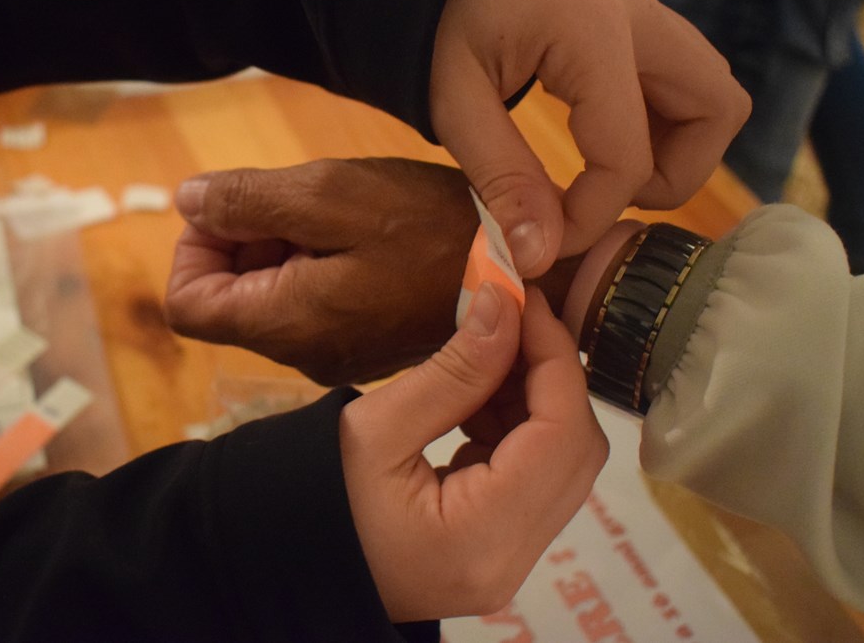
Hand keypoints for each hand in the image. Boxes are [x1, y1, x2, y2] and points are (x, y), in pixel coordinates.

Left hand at [165, 158, 476, 384]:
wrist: (533, 272)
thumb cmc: (436, 228)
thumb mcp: (332, 196)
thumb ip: (248, 201)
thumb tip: (186, 203)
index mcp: (286, 323)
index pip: (186, 305)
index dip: (193, 248)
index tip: (235, 206)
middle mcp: (303, 354)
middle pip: (229, 299)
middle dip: (244, 239)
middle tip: (300, 198)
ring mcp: (338, 352)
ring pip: (273, 297)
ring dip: (285, 246)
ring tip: (340, 211)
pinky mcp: (367, 343)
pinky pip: (315, 303)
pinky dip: (319, 262)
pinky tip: (364, 232)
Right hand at [340, 286, 607, 621]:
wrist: (287, 560)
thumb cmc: (312, 495)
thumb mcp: (374, 427)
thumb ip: (453, 370)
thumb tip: (506, 303)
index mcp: (482, 538)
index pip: (562, 436)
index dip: (556, 359)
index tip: (527, 301)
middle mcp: (513, 561)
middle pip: (576, 453)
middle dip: (552, 377)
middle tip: (511, 321)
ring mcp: (509, 561)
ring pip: (562, 465)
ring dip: (535, 400)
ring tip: (485, 355)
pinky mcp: (497, 549)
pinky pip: (534, 479)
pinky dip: (517, 428)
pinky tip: (475, 398)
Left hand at [430, 0, 749, 274]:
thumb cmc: (429, 16)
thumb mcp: (453, 101)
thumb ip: (501, 176)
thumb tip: (538, 255)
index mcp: (592, 33)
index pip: (628, 157)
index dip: (592, 218)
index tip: (543, 244)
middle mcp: (638, 14)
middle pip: (719, 109)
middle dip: (675, 175)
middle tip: (607, 199)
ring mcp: (643, 10)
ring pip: (711, 91)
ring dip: (676, 146)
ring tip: (605, 175)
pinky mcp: (633, 17)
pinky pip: (679, 77)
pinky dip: (659, 120)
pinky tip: (599, 142)